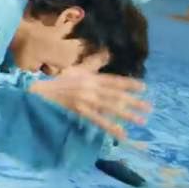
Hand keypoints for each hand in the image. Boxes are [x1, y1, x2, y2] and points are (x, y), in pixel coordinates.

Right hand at [29, 72, 150, 139]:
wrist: (39, 91)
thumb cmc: (57, 82)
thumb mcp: (75, 70)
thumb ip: (91, 64)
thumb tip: (106, 54)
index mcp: (89, 77)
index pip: (113, 81)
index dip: (129, 84)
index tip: (144, 88)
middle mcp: (90, 86)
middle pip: (115, 94)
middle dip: (133, 101)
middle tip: (149, 107)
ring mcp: (85, 99)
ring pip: (110, 106)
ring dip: (126, 114)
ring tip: (140, 121)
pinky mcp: (79, 110)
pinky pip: (98, 119)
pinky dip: (110, 126)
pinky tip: (121, 133)